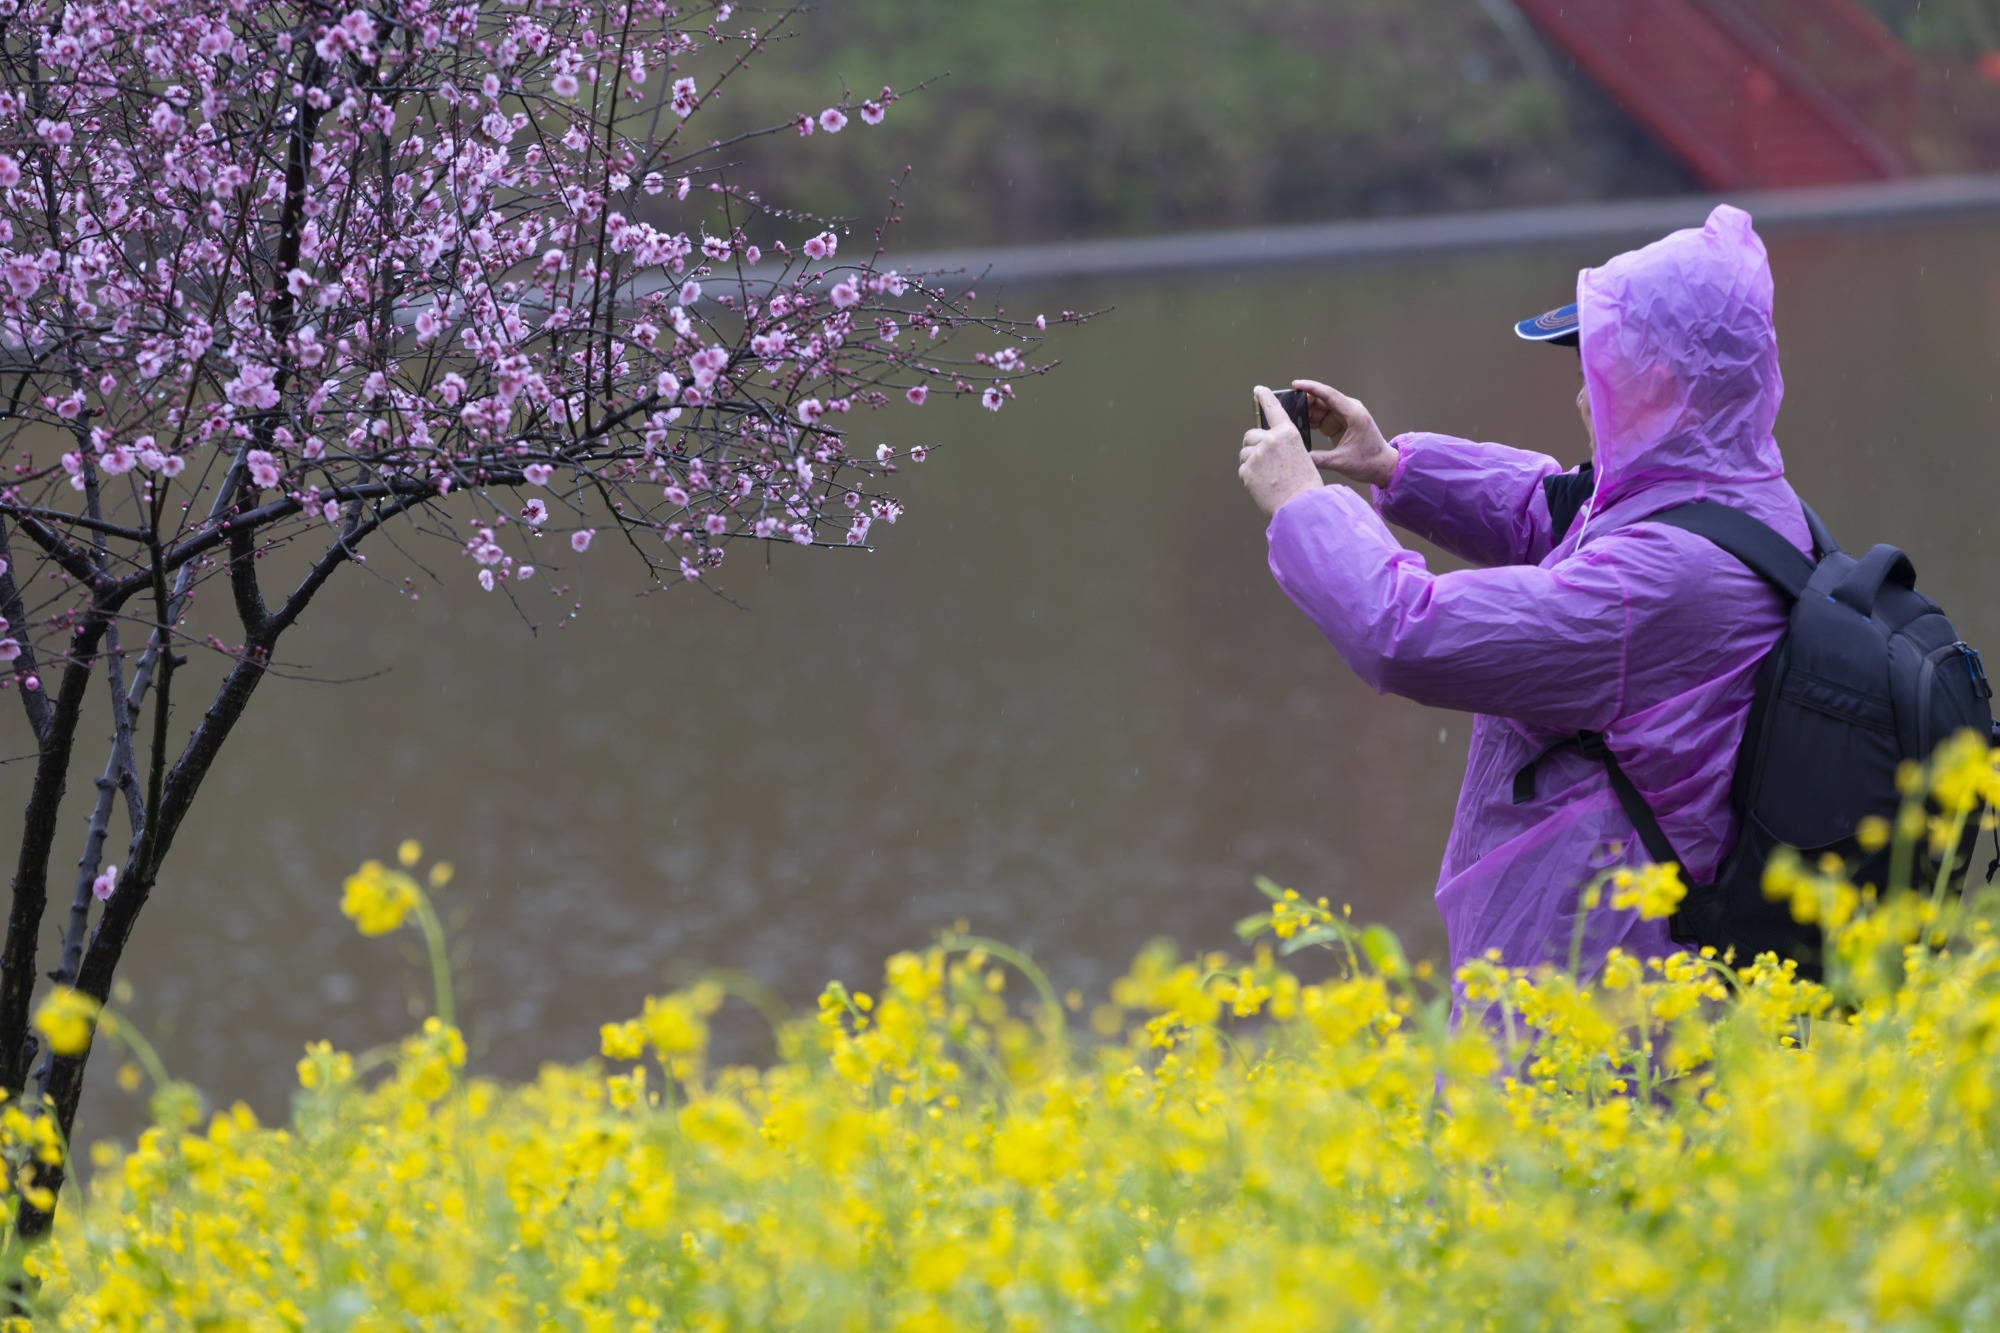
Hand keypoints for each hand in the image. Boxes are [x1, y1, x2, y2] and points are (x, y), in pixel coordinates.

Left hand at [1239, 385, 1323, 517]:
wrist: (1300, 506)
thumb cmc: (1304, 484)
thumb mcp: (1301, 456)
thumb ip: (1283, 446)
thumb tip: (1264, 446)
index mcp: (1288, 434)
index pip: (1274, 410)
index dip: (1265, 398)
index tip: (1258, 390)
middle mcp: (1271, 439)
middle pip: (1250, 435)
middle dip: (1253, 446)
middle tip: (1263, 462)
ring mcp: (1257, 454)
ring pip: (1245, 453)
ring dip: (1251, 463)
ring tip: (1268, 477)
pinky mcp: (1247, 469)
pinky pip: (1243, 469)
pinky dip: (1250, 477)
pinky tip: (1263, 486)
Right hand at [1292, 379, 1396, 488]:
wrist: (1382, 467)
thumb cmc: (1368, 462)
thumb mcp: (1341, 462)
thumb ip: (1318, 459)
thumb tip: (1298, 456)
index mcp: (1353, 414)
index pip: (1329, 395)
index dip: (1311, 388)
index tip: (1295, 384)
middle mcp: (1348, 410)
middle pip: (1321, 399)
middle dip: (1303, 402)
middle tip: (1284, 407)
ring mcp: (1343, 416)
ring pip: (1318, 408)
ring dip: (1304, 412)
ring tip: (1287, 418)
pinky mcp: (1338, 424)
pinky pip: (1319, 418)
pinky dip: (1308, 421)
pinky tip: (1297, 426)